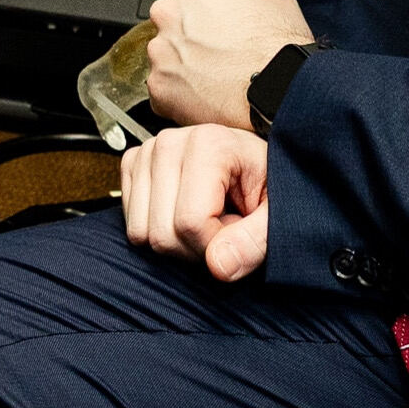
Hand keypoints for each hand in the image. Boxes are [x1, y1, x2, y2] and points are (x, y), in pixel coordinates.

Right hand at [120, 122, 268, 282]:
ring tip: (206, 220)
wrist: (254, 162)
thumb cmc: (268, 184)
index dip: (217, 246)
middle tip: (223, 229)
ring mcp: (147, 151)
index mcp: (208, 144)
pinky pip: (131, 224)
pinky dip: (157, 229)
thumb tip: (218, 265)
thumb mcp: (277, 214)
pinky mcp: (133, 164)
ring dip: (176, 241)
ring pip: (141, 233)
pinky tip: (184, 213)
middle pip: (161, 233)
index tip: (238, 231)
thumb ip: (255, 241)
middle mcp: (170, 142)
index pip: (191, 223)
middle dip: (195, 248)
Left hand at [144, 0, 313, 130]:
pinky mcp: (158, 88)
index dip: (206, 7)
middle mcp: (168, 13)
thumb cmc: (280, 48)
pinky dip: (180, 96)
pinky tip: (208, 100)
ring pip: (165, 57)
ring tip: (216, 81)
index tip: (217, 21)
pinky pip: (164, 90)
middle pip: (171, 21)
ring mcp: (159, 52)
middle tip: (217, 53)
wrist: (281, 94)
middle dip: (189, 36)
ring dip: (183, 66)